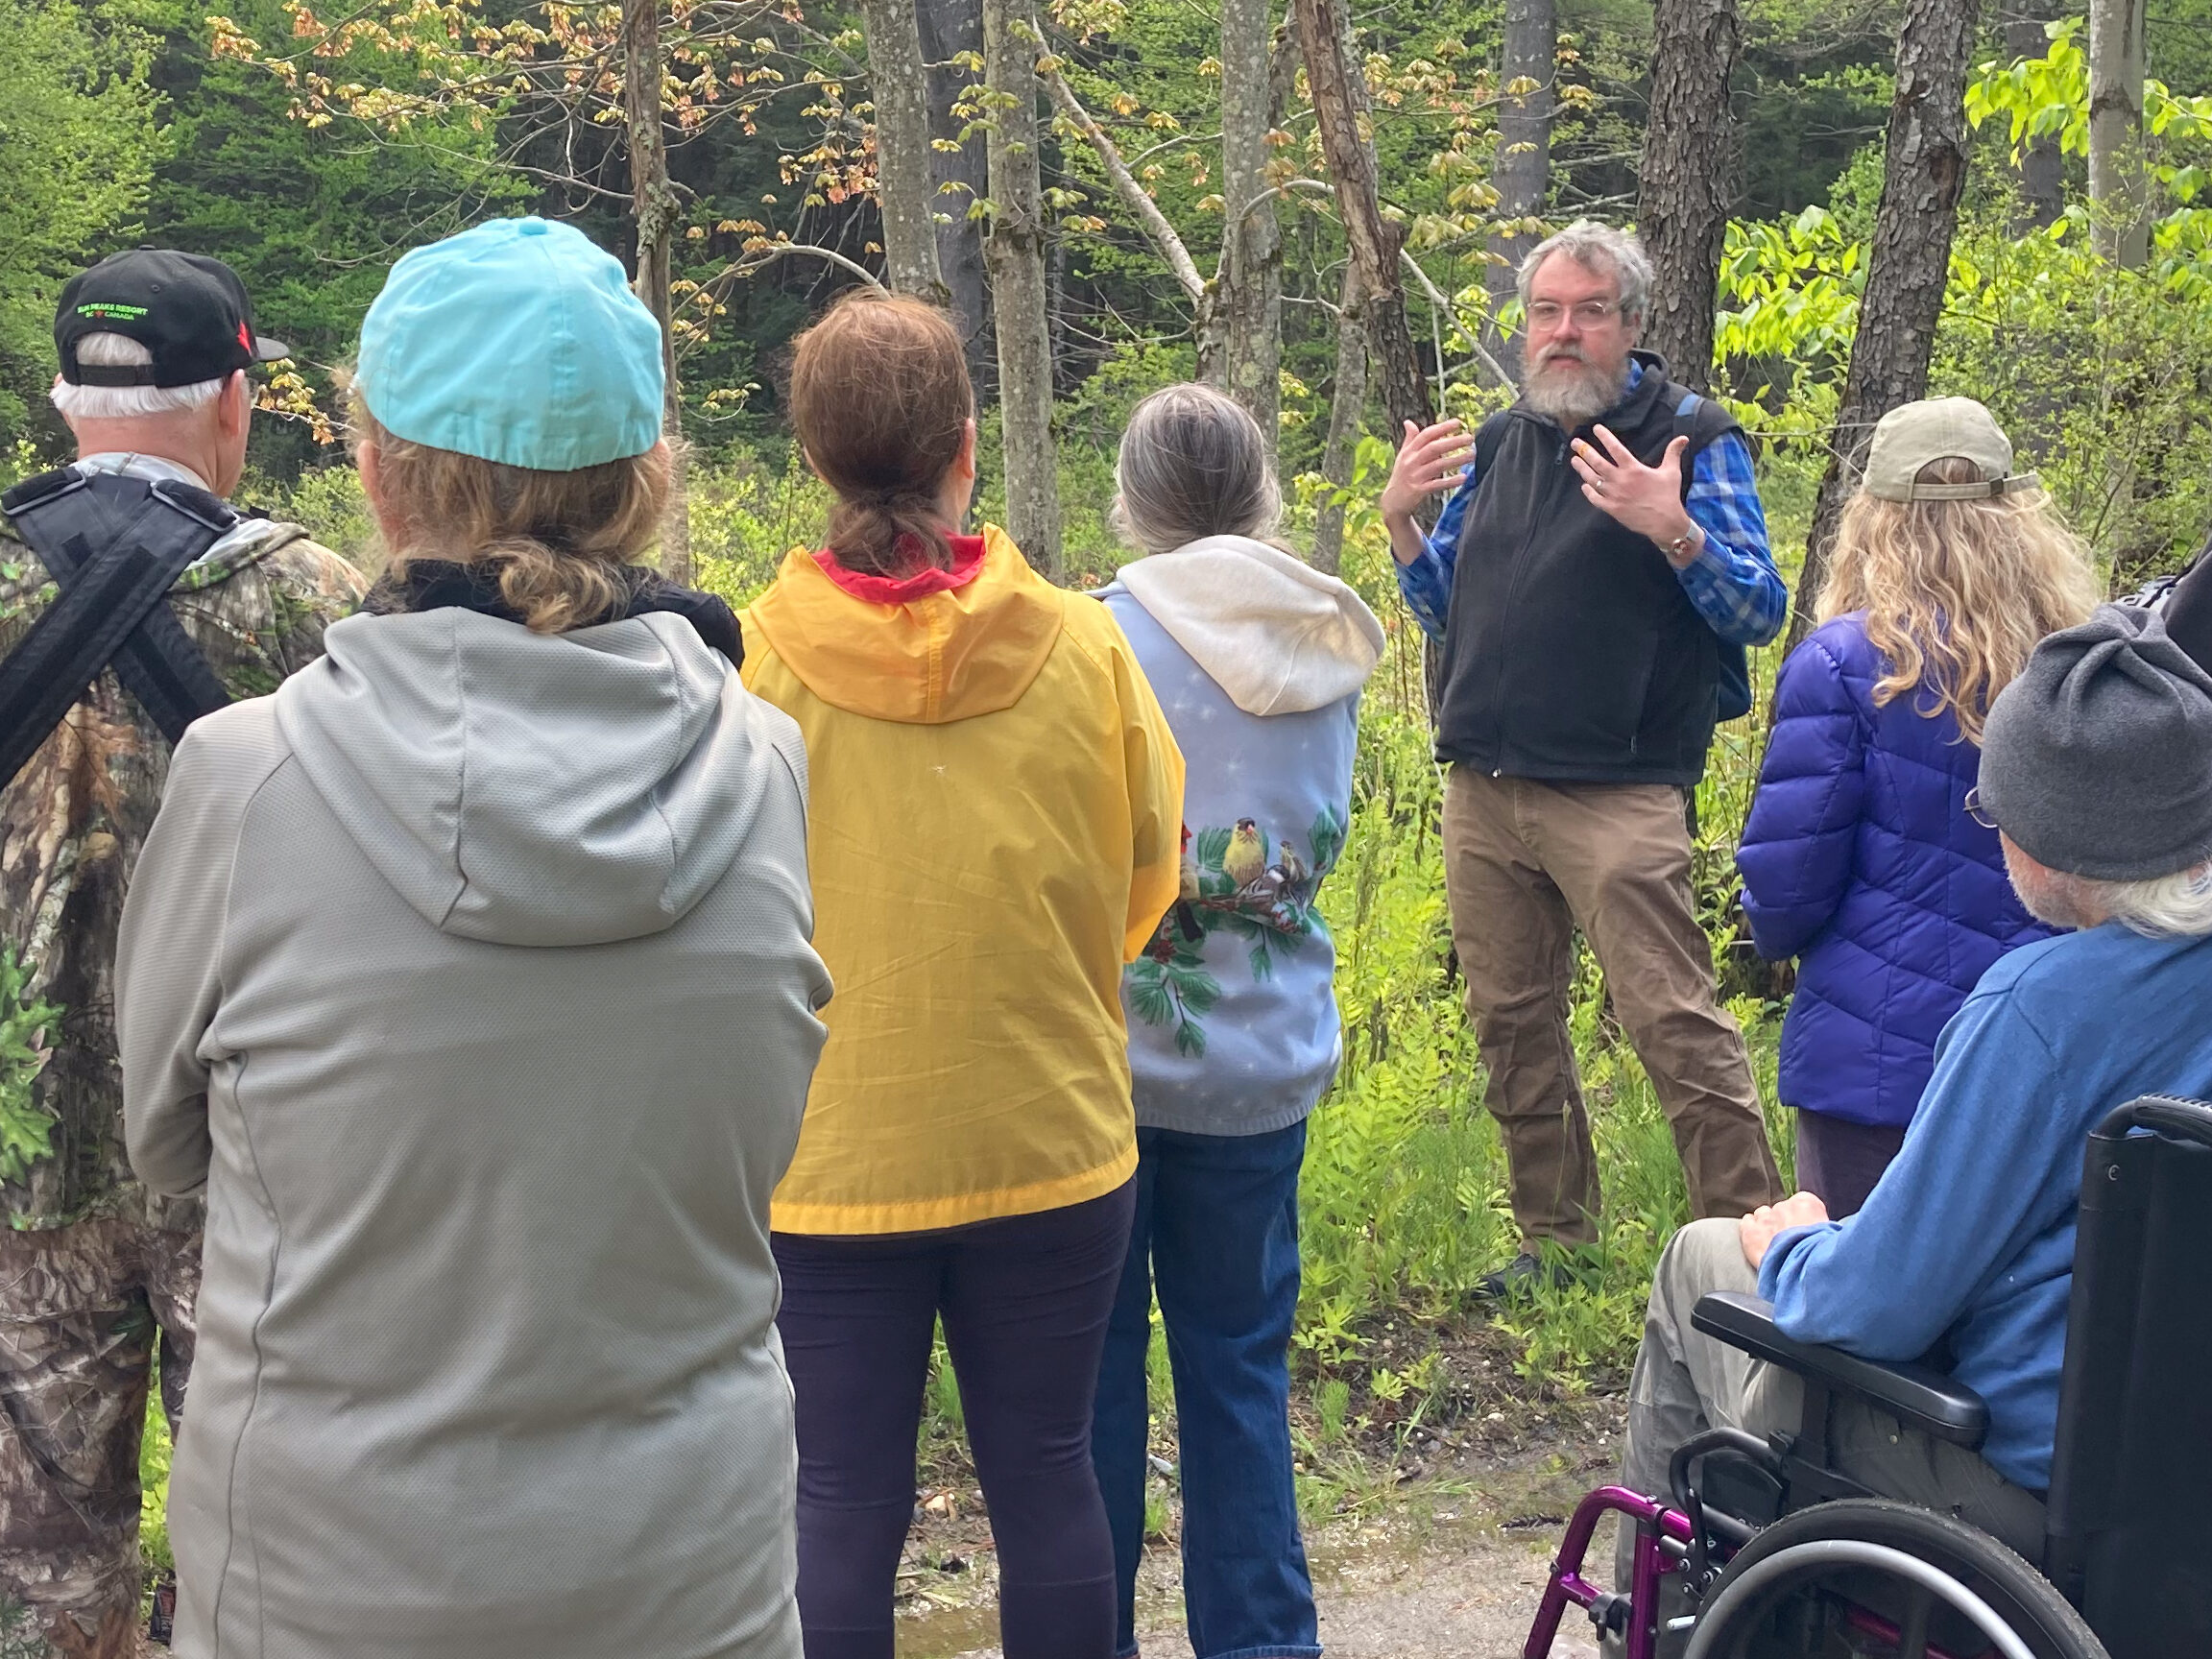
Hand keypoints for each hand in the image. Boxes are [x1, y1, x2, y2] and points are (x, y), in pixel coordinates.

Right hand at [1381, 419, 1474, 525]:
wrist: (1392, 501)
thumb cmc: (1401, 476)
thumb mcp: (1403, 457)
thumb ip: (1409, 440)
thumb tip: (1408, 422)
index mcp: (1409, 451)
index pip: (1426, 435)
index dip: (1442, 428)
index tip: (1458, 423)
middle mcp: (1411, 462)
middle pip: (1434, 448)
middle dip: (1452, 442)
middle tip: (1470, 438)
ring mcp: (1415, 476)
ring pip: (1438, 465)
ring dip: (1456, 460)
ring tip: (1472, 455)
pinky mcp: (1418, 490)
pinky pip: (1436, 484)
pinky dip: (1450, 481)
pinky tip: (1463, 478)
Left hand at [1570, 426, 1698, 560]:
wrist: (1665, 522)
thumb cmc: (1668, 496)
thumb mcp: (1671, 472)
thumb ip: (1673, 453)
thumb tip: (1683, 438)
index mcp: (1633, 469)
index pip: (1615, 448)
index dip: (1605, 437)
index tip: (1596, 429)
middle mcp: (1620, 480)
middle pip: (1597, 462)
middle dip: (1584, 450)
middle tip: (1575, 443)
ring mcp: (1614, 495)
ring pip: (1593, 479)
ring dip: (1582, 469)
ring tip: (1574, 460)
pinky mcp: (1612, 509)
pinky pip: (1595, 498)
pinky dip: (1588, 491)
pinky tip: (1584, 485)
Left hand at [1738, 1191, 1829, 1270]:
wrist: (1805, 1267)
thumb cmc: (1823, 1254)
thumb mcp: (1832, 1234)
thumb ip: (1822, 1226)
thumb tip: (1819, 1232)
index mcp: (1807, 1203)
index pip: (1802, 1203)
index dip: (1802, 1220)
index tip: (1805, 1231)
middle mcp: (1784, 1206)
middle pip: (1781, 1211)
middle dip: (1785, 1224)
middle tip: (1791, 1242)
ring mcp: (1764, 1217)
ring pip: (1762, 1215)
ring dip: (1767, 1226)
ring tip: (1774, 1243)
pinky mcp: (1749, 1231)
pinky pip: (1746, 1222)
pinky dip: (1750, 1230)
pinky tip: (1758, 1241)